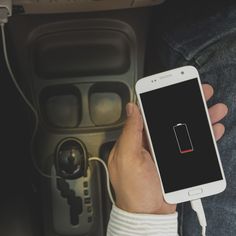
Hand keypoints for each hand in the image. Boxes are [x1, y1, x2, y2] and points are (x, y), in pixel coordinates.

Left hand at [108, 84, 227, 214]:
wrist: (147, 214)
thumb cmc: (133, 189)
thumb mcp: (127, 158)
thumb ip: (130, 132)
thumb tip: (131, 108)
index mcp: (137, 138)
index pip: (150, 112)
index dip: (162, 99)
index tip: (174, 87)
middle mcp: (151, 142)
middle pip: (171, 118)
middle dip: (187, 105)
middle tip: (201, 94)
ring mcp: (165, 151)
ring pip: (185, 130)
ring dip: (199, 118)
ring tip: (214, 109)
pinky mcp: (176, 161)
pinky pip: (192, 146)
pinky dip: (203, 137)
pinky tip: (213, 129)